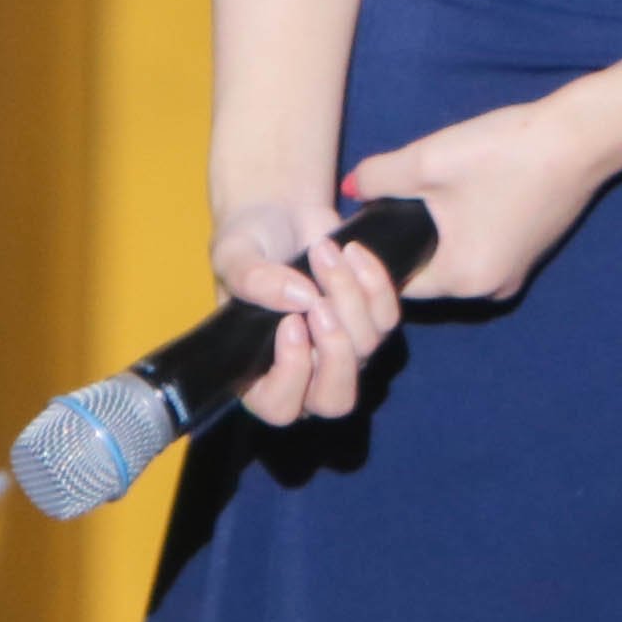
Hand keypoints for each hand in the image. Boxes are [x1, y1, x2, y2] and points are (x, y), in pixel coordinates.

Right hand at [210, 197, 403, 424]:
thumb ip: (253, 280)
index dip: (292, 373)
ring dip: (346, 295)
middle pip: (335, 400)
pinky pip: (388, 319)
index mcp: (257, 374)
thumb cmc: (248, 243)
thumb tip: (300, 299)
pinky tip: (351, 251)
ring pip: (364, 349)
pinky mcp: (371, 322)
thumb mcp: (233, 256)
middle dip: (334, 350)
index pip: (280, 407)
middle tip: (319, 302)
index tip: (290, 322)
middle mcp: (304, 374)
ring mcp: (342, 351)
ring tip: (322, 250)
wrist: (281, 213)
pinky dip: (374, 282)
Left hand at [342, 97, 608, 302]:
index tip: (358, 225)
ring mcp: (515, 273)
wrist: (580, 136)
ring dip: (434, 237)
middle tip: (382, 204)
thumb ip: (379, 177)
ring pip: (453, 262)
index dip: (371, 258)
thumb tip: (352, 188)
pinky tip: (459, 194)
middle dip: (402, 244)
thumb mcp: (428, 159)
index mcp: (463, 280)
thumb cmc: (505, 152)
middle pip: (425, 275)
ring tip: (419, 195)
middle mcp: (491, 289)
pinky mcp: (529, 252)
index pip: (396, 284)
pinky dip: (462, 231)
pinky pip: (480, 251)